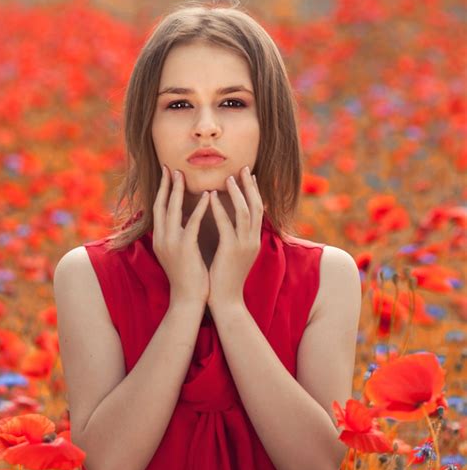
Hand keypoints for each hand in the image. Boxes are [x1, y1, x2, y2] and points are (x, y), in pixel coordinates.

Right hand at [152, 165, 210, 306]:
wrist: (188, 299)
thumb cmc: (189, 275)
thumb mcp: (180, 251)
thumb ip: (180, 234)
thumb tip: (186, 218)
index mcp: (160, 238)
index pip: (159, 208)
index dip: (163, 190)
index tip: (168, 174)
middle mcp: (161, 238)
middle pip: (161, 205)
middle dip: (166, 185)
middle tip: (171, 167)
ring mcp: (171, 243)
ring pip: (172, 210)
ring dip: (178, 191)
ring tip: (184, 174)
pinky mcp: (184, 248)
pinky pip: (192, 223)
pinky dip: (200, 209)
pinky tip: (208, 196)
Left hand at [207, 166, 263, 308]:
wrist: (226, 301)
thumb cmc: (225, 278)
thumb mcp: (234, 254)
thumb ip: (235, 237)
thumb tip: (230, 223)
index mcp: (254, 240)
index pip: (258, 210)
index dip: (254, 192)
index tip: (248, 176)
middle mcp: (253, 240)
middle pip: (256, 206)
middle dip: (250, 186)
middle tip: (243, 168)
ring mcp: (244, 245)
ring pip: (245, 212)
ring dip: (236, 192)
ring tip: (227, 177)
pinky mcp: (231, 250)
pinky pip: (226, 224)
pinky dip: (219, 209)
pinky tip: (210, 196)